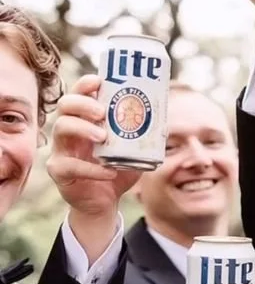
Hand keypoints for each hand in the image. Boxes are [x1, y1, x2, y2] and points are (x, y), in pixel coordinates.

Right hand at [47, 74, 139, 216]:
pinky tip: (109, 171)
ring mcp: (62, 150)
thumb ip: (144, 134)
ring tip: (103, 137)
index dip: (85, 85)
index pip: (79, 94)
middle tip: (102, 112)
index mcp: (85, 120)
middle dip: (83, 104)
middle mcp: (69, 131)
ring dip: (83, 129)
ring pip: (61, 128)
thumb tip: (165, 116)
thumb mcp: (133, 149)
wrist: (106, 201)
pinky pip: (69, 165)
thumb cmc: (117, 169)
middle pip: (66, 106)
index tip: (98, 81)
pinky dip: (91, 168)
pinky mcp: (60, 171)